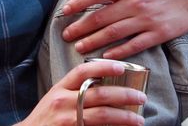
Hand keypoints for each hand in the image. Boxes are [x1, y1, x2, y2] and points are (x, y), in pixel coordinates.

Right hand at [19, 60, 145, 125]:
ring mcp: (66, 121)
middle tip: (141, 97)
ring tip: (139, 120)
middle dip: (124, 95)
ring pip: (102, 116)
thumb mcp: (56, 98)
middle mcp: (62, 103)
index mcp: (60, 88)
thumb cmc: (46, 118)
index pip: (83, 72)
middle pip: (99, 94)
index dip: (104, 67)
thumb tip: (105, 83)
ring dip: (124, 117)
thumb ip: (75, 89)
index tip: (122, 68)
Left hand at [60, 0, 187, 58]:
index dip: (78, 3)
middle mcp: (136, 3)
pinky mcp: (159, 33)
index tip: (65, 11)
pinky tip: (106, 56)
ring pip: (115, 34)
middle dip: (81, 28)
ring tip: (79, 47)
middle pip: (102, 18)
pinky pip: (135, 45)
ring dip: (94, 42)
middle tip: (66, 34)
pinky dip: (119, 52)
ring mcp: (147, 20)